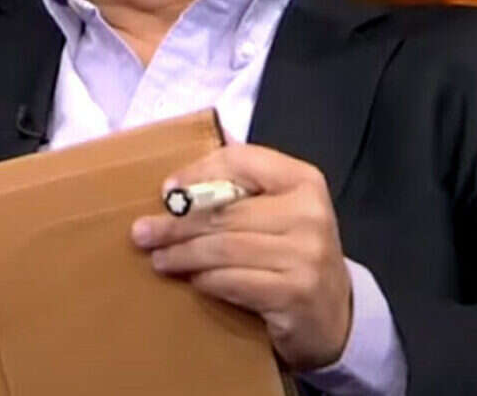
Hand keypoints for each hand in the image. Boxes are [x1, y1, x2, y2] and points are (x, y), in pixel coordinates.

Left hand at [130, 144, 351, 370]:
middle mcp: (309, 213)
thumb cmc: (294, 251)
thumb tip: (186, 168)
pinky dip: (205, 280)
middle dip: (176, 223)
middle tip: (142, 233)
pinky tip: (191, 280)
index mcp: (303, 180)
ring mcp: (305, 255)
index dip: (197, 173)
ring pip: (224, 248)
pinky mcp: (294, 293)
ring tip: (158, 258)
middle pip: (225, 210)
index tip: (167, 192)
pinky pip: (232, 281)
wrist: (334, 314)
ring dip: (182, 254)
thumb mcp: (279, 209)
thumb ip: (243, 183)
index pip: (240, 161)